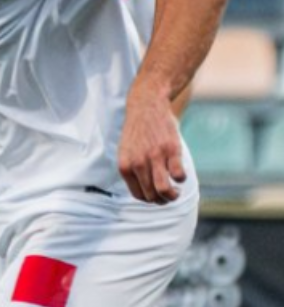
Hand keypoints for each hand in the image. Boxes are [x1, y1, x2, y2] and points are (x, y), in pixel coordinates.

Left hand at [119, 87, 185, 204]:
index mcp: (125, 166)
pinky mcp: (171, 150)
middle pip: (152, 195)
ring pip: (164, 190)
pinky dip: (181, 179)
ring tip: (176, 191)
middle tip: (170, 194)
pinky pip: (178, 175)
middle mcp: (138, 163)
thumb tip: (144, 192)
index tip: (157, 195)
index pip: (138, 195)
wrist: (145, 106)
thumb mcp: (125, 152)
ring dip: (172, 196)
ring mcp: (154, 157)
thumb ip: (132, 170)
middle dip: (162, 200)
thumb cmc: (137, 132)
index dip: (150, 199)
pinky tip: (180, 173)